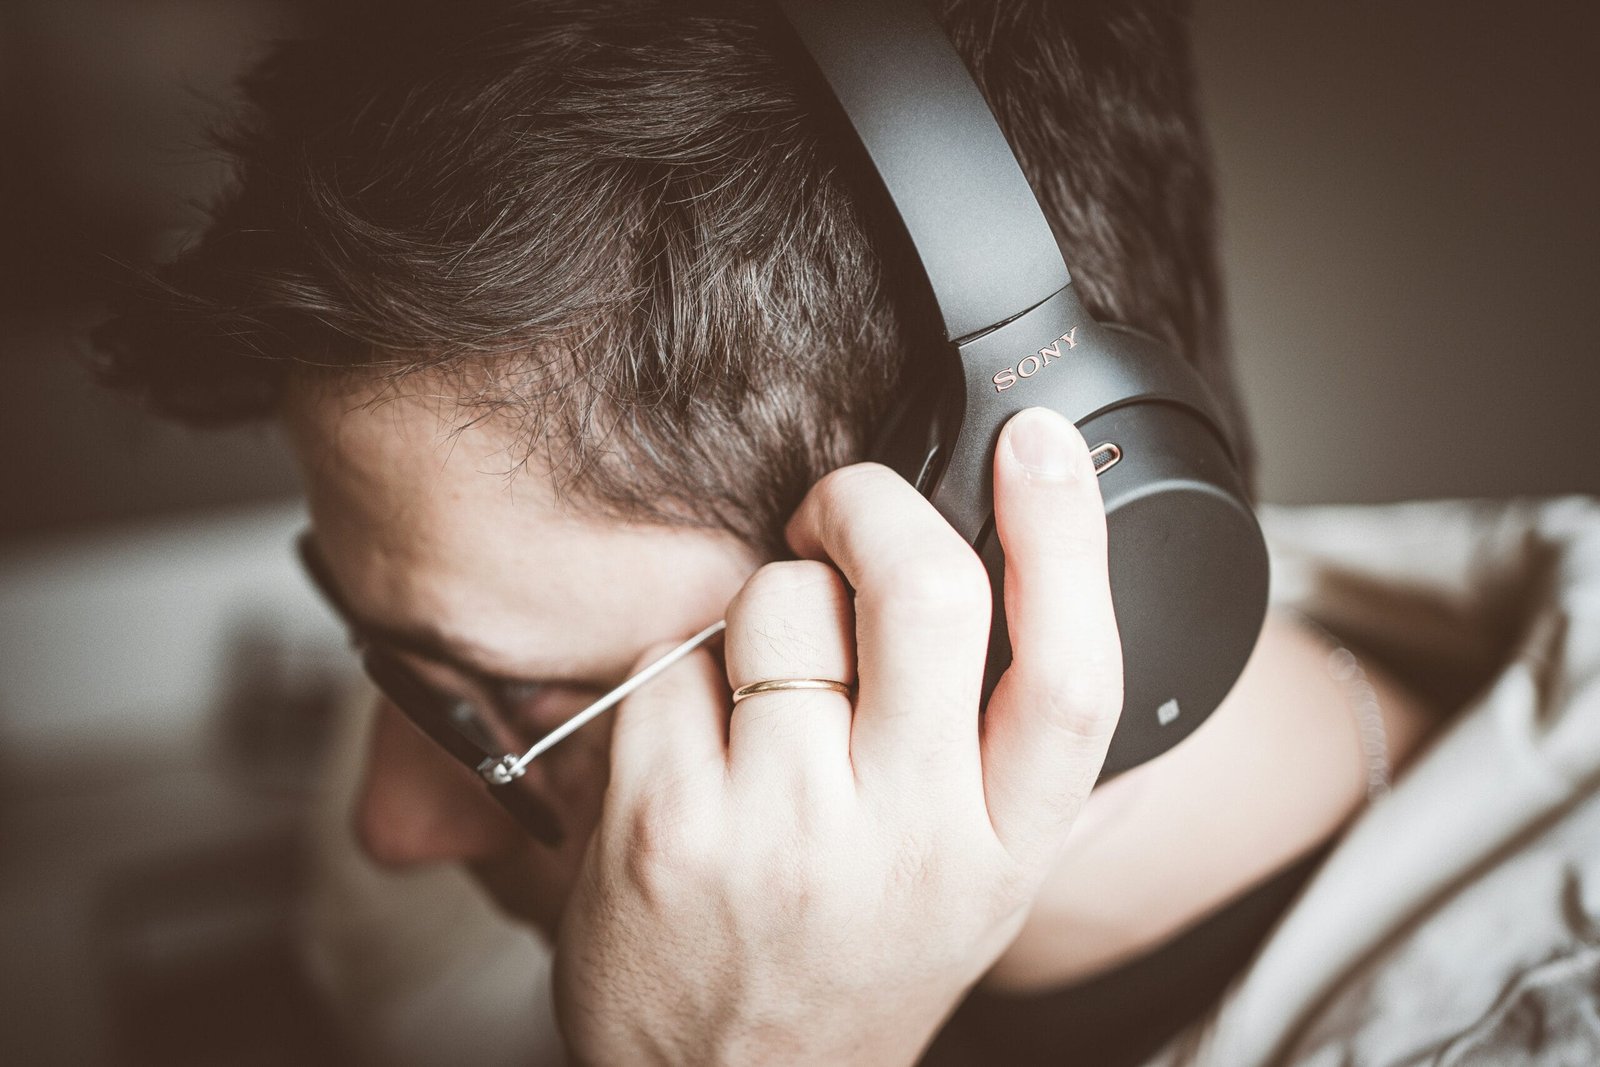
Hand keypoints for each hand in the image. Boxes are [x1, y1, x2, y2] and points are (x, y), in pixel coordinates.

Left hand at [551, 408, 1123, 1065]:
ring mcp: (784, 837)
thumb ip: (986, 735)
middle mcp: (912, 844)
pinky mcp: (667, 828)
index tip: (1042, 441)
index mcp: (1007, 848)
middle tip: (834, 513)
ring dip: (763, 610)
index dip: (1069, 535)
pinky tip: (690, 750)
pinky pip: (673, 658)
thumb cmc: (852, 960)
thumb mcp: (968, 874)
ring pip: (778, 602)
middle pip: (926, 592)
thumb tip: (987, 551)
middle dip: (866, 506)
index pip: (1074, 671)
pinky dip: (678, 675)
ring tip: (760, 697)